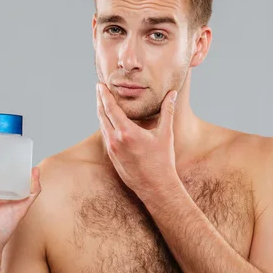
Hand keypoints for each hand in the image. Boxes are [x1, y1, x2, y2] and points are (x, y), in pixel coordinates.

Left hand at [96, 83, 179, 198]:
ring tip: (102, 102)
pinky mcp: (112, 157)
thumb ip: (167, 111)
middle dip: (99, 100)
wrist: (155, 187)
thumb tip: (173, 94)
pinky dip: (105, 125)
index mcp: (126, 132)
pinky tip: (108, 122)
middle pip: (102, 115)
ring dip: (101, 113)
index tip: (100, 85)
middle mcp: (115, 140)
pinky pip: (105, 136)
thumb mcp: (165, 134)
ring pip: (102, 126)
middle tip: (99, 89)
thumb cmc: (162, 161)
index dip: (104, 95)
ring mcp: (112, 150)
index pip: (110, 108)